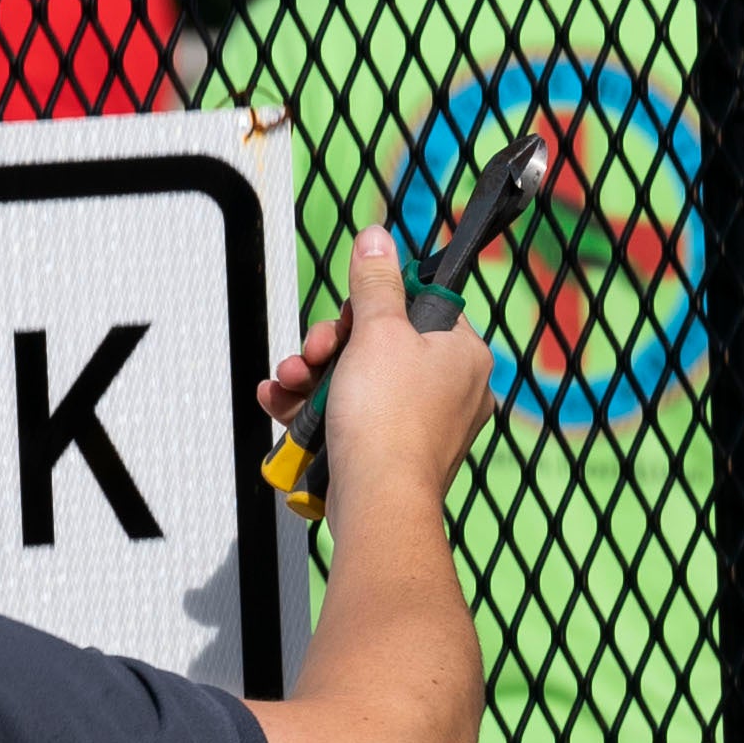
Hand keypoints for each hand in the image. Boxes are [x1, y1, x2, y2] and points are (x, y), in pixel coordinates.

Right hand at [272, 224, 496, 518]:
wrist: (377, 503)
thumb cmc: (388, 421)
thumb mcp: (376, 331)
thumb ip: (375, 282)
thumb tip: (377, 238)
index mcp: (463, 354)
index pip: (419, 307)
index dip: (374, 308)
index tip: (349, 319)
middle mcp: (451, 390)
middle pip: (381, 345)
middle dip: (331, 346)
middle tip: (314, 353)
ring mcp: (421, 427)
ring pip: (358, 383)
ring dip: (312, 377)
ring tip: (288, 382)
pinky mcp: (390, 455)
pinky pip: (350, 420)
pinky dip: (315, 411)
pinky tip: (280, 403)